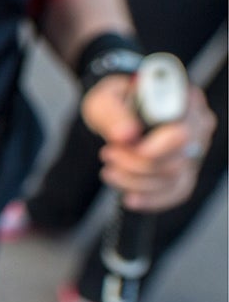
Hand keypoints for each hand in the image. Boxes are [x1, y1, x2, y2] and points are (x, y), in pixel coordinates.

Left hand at [82, 75, 215, 211]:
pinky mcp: (186, 171)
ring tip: (110, 169)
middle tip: (108, 154)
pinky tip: (129, 198)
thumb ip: (112, 113)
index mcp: (184, 100)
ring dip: (134, 181)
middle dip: (135, 164)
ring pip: (173, 179)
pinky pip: (177, 193)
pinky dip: (151, 200)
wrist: (117, 118)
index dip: (152, 148)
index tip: (120, 145)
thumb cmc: (115, 104)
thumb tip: (126, 136)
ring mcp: (194, 150)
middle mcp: (197, 126)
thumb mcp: (104, 101)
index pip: (181, 132)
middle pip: (176, 160)